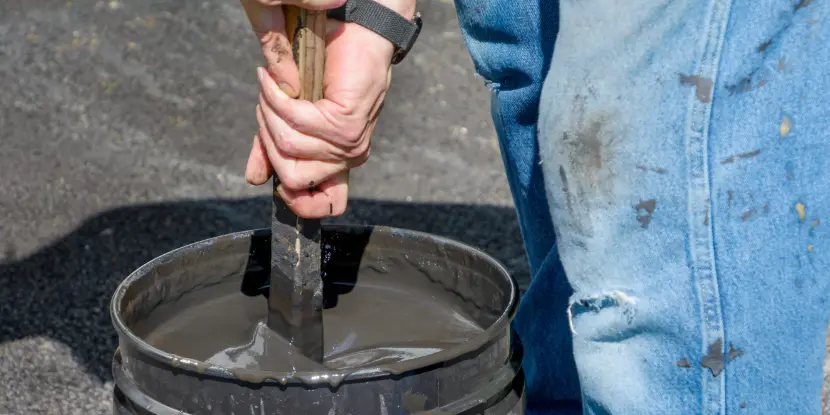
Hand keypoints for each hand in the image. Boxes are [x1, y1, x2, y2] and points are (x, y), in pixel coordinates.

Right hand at [241, 0, 414, 218]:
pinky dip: (275, 98)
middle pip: (291, 177)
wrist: (358, 37)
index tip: (274, 183)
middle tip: (266, 107)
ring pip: (289, 147)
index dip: (301, 204)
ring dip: (268, 113)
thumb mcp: (294, 116)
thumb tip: (254, 178)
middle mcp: (349, 158)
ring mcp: (350, 143)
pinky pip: (296, 120)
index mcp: (339, 162)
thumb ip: (273, 148)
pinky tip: (273, 80)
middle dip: (267, 142)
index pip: (328, 205)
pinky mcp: (346, 122)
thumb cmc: (327, 72)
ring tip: (270, 86)